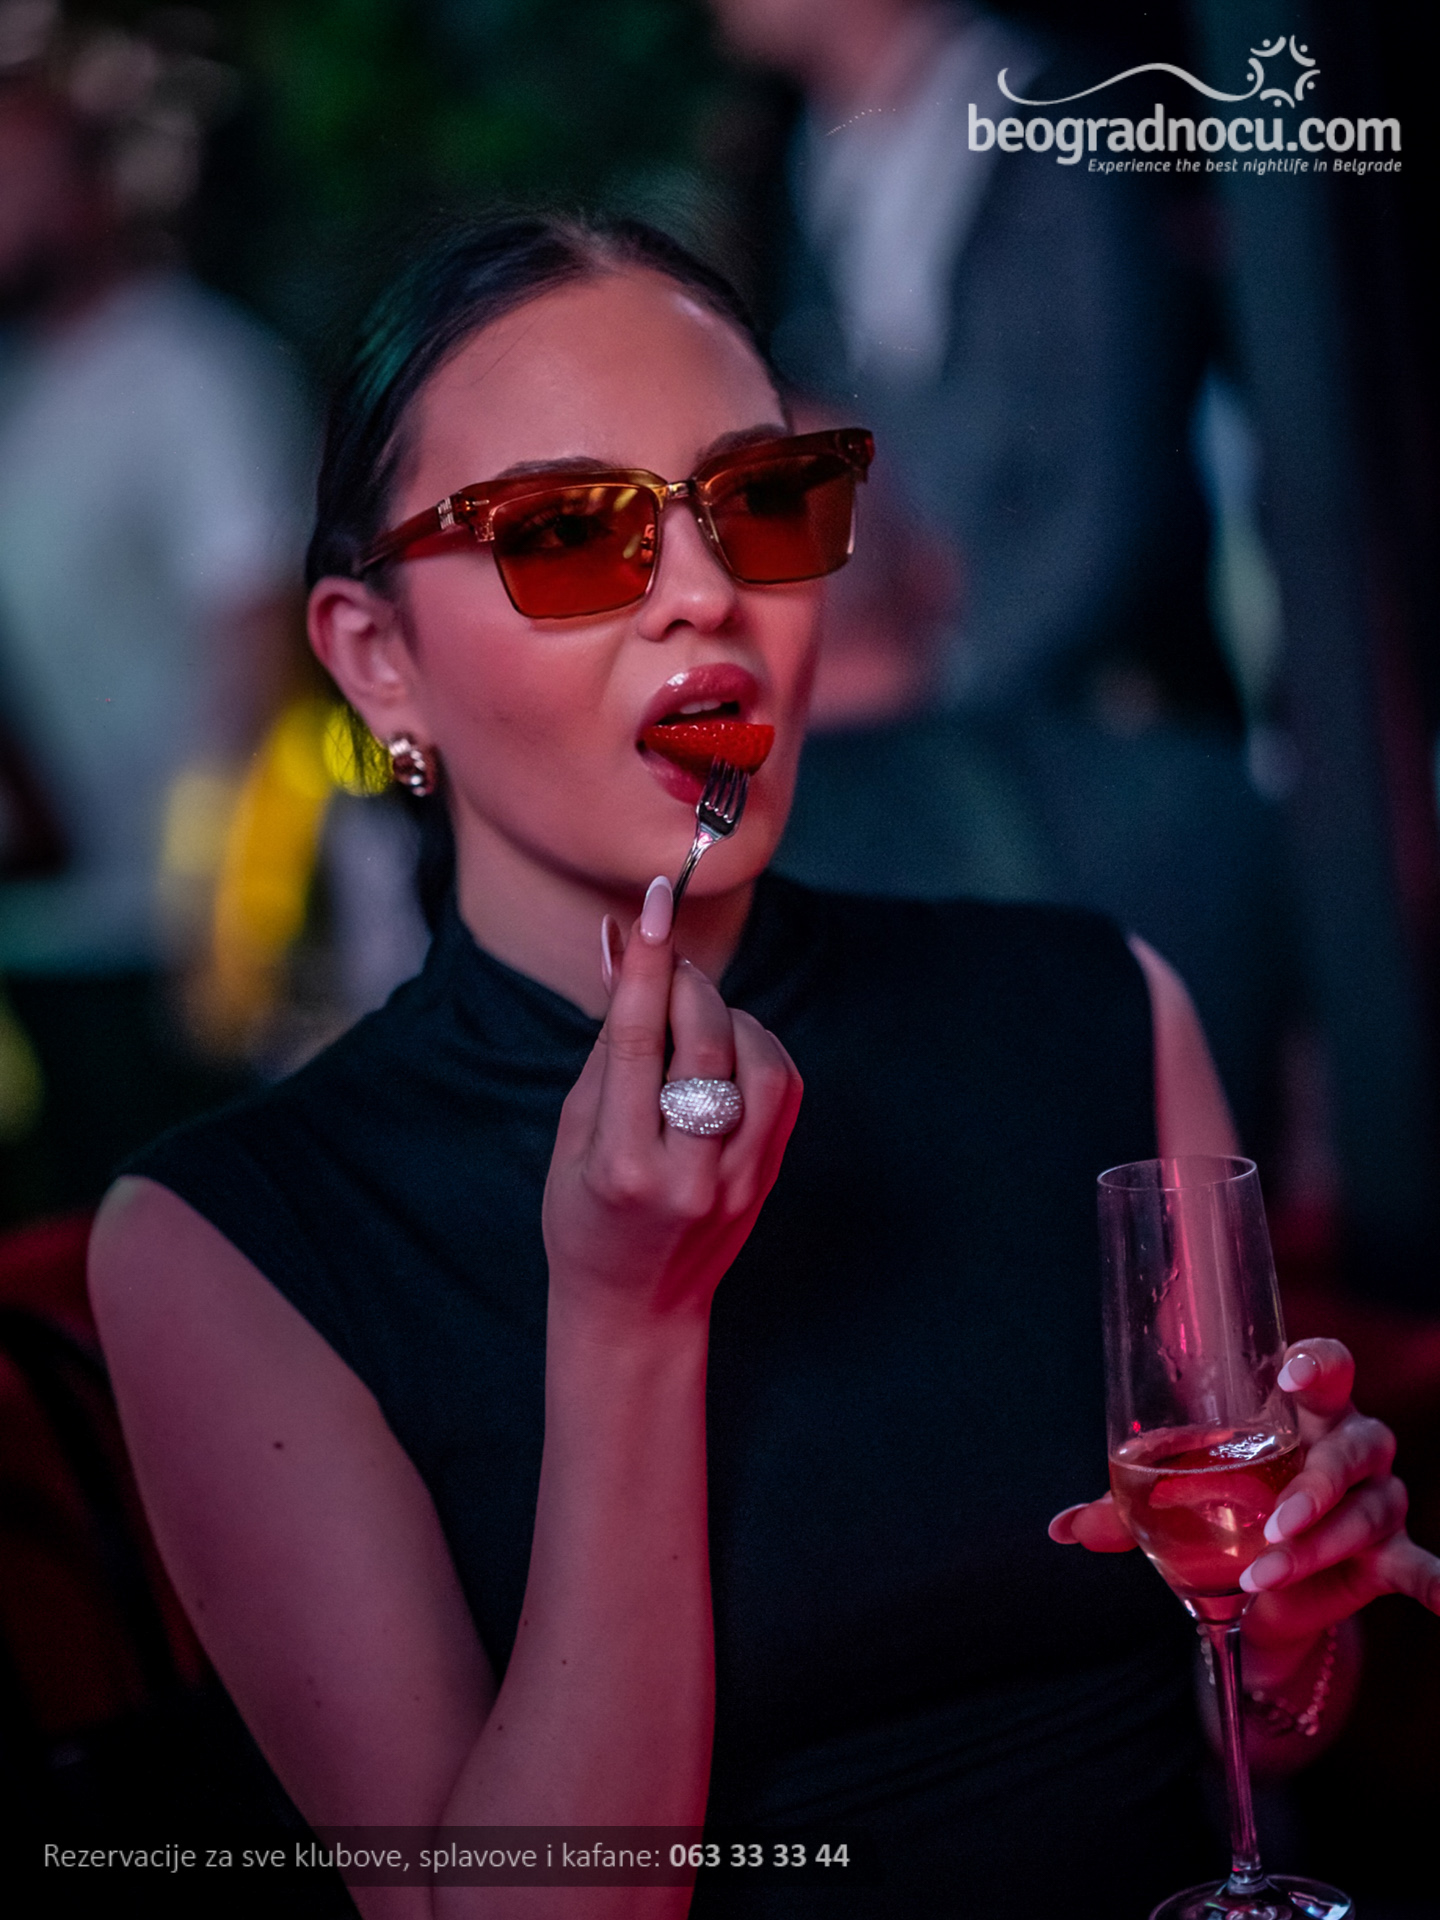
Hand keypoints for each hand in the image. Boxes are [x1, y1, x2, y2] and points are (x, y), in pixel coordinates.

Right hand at [541, 878, 802, 1326]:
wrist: (634, 1309)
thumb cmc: (584, 1214)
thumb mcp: (573, 1130)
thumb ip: (604, 1040)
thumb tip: (619, 945)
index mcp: (621, 1165)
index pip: (636, 1041)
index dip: (645, 964)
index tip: (652, 903)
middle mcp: (687, 1174)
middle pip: (704, 1044)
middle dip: (686, 986)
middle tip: (666, 965)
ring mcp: (737, 1181)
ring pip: (758, 1061)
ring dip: (726, 1017)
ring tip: (690, 1017)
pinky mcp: (769, 1177)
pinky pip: (782, 1086)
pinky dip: (756, 1048)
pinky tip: (724, 1050)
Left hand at [1049, 1338, 1439, 1683]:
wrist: (1259, 1578)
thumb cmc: (1219, 1504)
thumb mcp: (1168, 1499)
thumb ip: (1122, 1507)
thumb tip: (1060, 1530)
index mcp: (1298, 1407)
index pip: (1325, 1364)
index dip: (1317, 1365)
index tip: (1294, 1377)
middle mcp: (1347, 1442)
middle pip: (1351, 1446)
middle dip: (1314, 1487)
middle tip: (1272, 1522)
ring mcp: (1373, 1498)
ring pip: (1364, 1512)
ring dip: (1314, 1547)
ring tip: (1259, 1575)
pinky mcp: (1383, 1557)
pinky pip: (1417, 1564)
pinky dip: (1436, 1582)